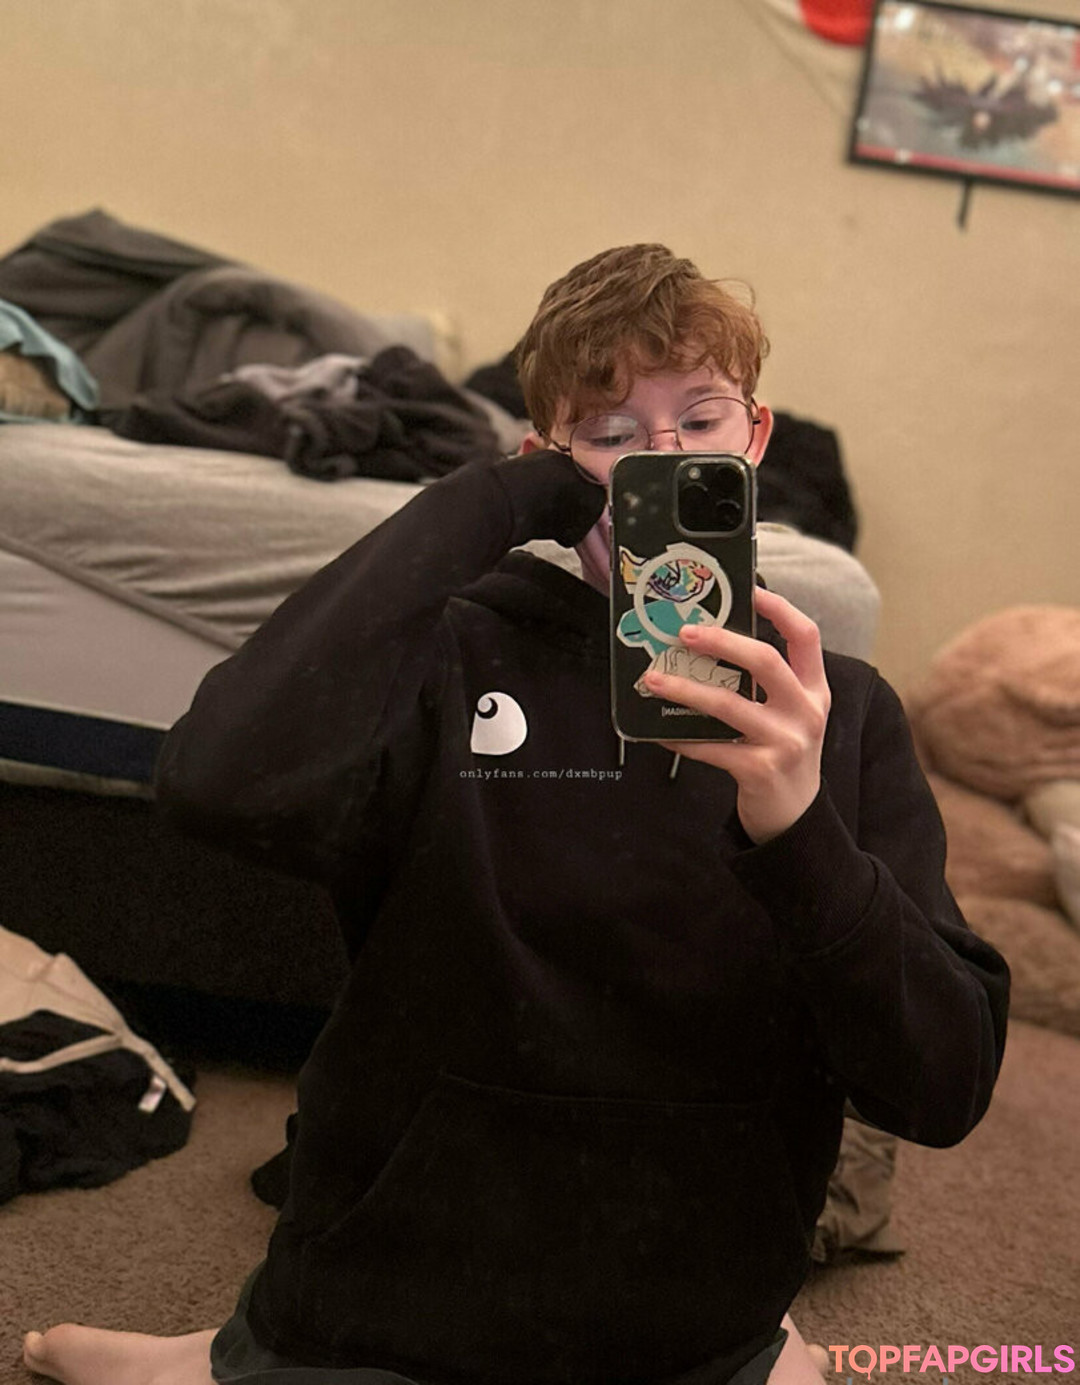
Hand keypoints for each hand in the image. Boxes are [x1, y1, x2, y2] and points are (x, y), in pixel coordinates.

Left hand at [643, 587, 830, 843]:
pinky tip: (659, 731)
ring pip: (729, 704)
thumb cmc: (784, 754)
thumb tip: (712, 644)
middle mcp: (805, 712)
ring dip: (685, 689)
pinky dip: (681, 737)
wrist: (796, 816)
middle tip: (686, 633)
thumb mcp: (791, 714)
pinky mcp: (760, 770)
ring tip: (654, 679)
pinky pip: (710, 747)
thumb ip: (768, 683)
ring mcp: (785, 742)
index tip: (750, 591)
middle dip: (722, 641)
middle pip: (765, 661)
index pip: (806, 636)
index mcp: (814, 690)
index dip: (779, 609)